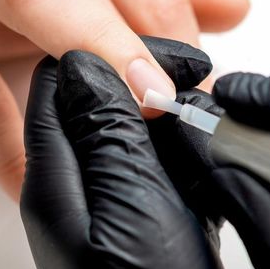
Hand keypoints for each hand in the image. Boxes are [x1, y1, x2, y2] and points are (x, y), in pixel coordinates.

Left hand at [20, 36, 224, 268]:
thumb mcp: (127, 206)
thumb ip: (107, 132)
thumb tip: (89, 61)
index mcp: (57, 177)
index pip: (62, 79)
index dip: (111, 50)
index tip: (164, 56)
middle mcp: (77, 187)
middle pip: (97, 99)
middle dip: (147, 80)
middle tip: (195, 81)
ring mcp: (112, 203)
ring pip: (133, 128)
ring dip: (173, 115)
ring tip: (209, 113)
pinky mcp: (145, 217)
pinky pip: (160, 163)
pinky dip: (188, 150)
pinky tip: (212, 156)